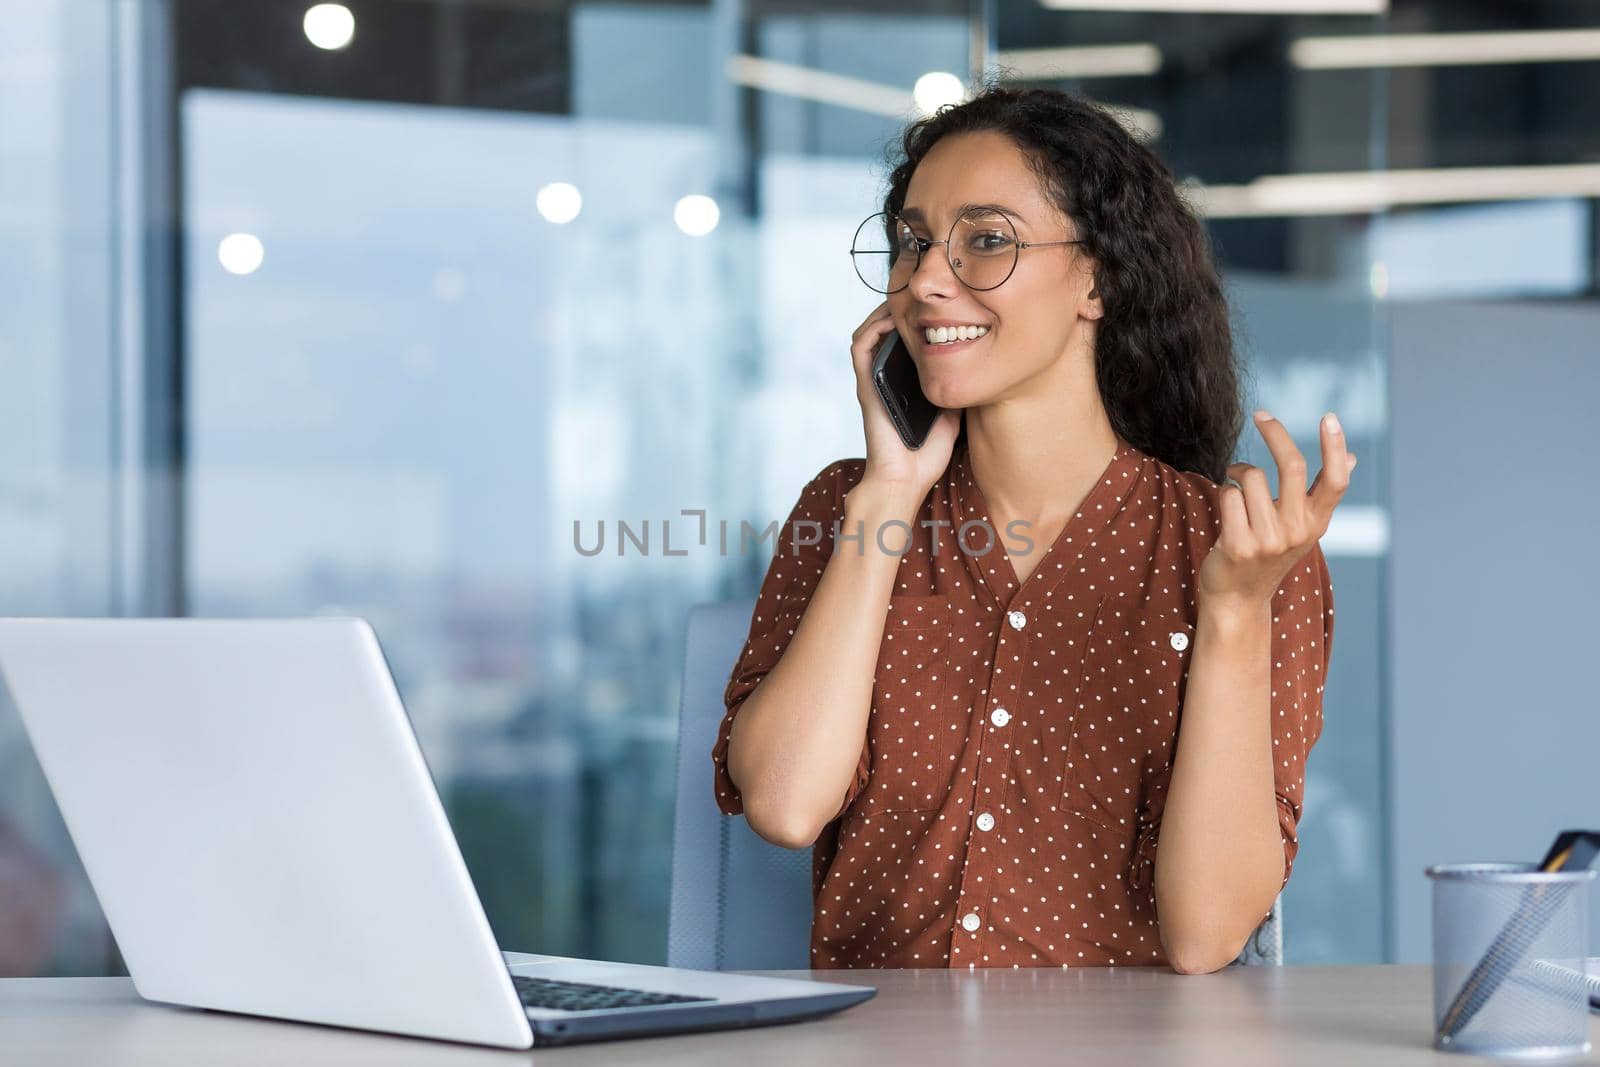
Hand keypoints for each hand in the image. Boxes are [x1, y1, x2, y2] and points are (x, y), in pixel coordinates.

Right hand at [848, 301, 960, 497]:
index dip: (914, 321)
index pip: (902, 344)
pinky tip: (892, 317)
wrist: (905, 480)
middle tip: (920, 295)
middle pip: (884, 332)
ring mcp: (872, 381)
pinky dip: (872, 326)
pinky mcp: (865, 386)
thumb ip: (956, 391)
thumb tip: (975, 371)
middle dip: (899, 309)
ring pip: (868, 333)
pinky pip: (860, 347)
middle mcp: (883, 379)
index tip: (935, 306)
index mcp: (901, 385)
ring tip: (905, 299)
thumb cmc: (925, 456)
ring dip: (883, 312)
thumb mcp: (952, 415)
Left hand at [1197, 410, 1355, 615]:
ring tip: (1234, 485)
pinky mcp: (1239, 546)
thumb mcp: (1300, 526)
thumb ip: (1320, 494)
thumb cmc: (1267, 553)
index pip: (1335, 481)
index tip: (1329, 417)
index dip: (1335, 446)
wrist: (1237, 598)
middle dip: (1276, 433)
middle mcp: (1298, 531)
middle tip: (1261, 414)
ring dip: (1237, 472)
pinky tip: (1225, 510)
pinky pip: (1227, 495)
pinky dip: (1223, 492)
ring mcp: (1269, 540)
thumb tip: (1351, 458)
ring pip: (1251, 477)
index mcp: (1316, 522)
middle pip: (1292, 466)